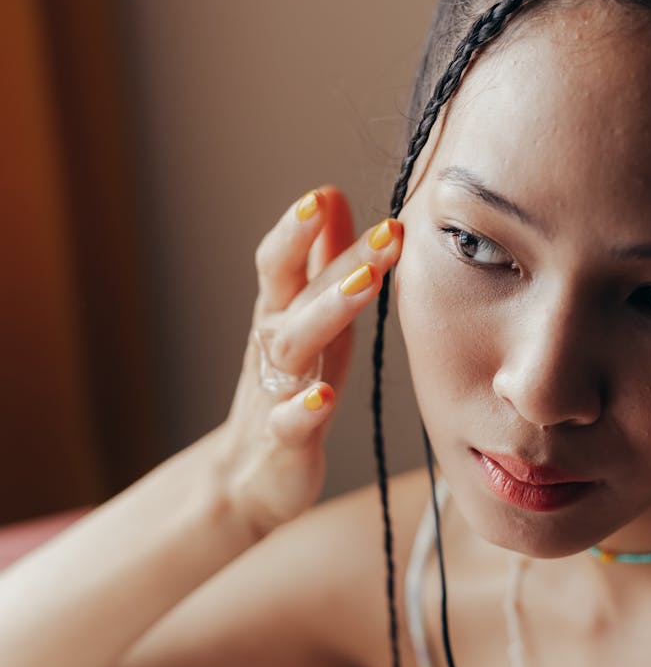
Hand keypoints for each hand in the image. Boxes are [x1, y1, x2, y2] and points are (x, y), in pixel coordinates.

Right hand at [217, 186, 402, 538]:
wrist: (249, 475)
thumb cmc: (289, 384)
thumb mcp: (306, 316)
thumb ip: (320, 259)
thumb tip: (334, 194)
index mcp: (279, 312)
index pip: (280, 260)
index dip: (297, 227)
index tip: (325, 192)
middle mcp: (272, 345)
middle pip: (295, 293)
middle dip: (338, 258)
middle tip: (385, 231)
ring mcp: (275, 391)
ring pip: (293, 346)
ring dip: (329, 311)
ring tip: (367, 285)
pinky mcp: (285, 441)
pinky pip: (290, 424)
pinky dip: (304, 409)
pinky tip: (325, 397)